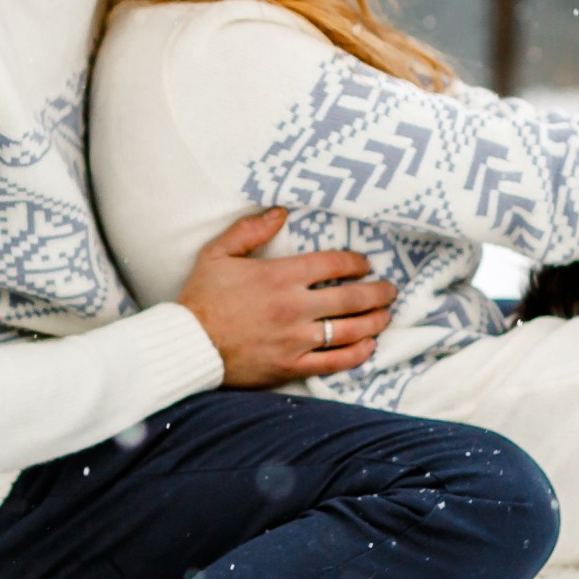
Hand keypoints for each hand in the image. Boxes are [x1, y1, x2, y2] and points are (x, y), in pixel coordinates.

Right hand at [176, 208, 395, 387]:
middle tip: (390, 290)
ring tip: (385, 315)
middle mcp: (294, 307)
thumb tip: (280, 212)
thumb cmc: (201, 298)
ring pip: (350, 330)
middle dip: (378, 292)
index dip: (357, 262)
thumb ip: (249, 230)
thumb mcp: (217, 253)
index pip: (333, 264)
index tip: (366, 264)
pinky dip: (357, 354)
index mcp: (279, 276)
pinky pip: (335, 362)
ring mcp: (296, 340)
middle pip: (351, 298)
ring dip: (374, 322)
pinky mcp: (292, 366)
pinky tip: (368, 346)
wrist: (189, 346)